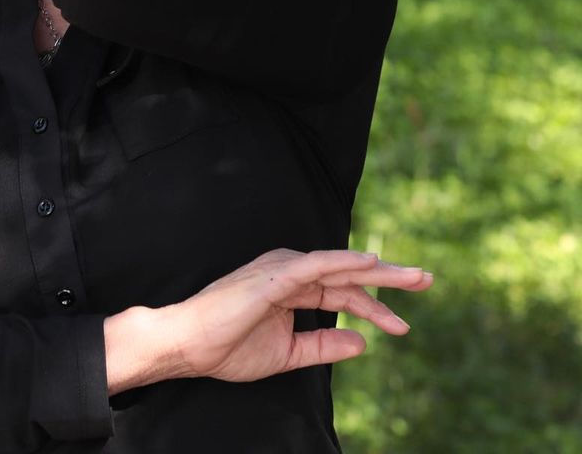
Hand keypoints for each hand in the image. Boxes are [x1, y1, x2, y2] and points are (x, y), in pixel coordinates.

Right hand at [104, 249, 432, 393]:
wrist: (190, 345)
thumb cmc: (228, 347)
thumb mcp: (287, 354)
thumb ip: (322, 346)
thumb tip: (363, 344)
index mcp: (291, 288)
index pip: (341, 293)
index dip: (374, 309)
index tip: (403, 327)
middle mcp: (290, 271)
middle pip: (347, 273)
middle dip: (387, 278)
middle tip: (426, 280)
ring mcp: (281, 269)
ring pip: (338, 265)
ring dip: (376, 270)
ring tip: (412, 277)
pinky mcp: (274, 275)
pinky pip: (316, 264)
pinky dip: (344, 262)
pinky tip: (369, 263)